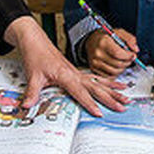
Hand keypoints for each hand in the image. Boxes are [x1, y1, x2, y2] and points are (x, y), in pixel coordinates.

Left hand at [7, 16, 126, 115]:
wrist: (36, 41)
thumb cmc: (36, 56)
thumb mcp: (32, 76)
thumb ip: (32, 92)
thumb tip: (26, 106)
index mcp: (66, 75)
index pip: (80, 92)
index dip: (90, 103)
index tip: (100, 112)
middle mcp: (75, 74)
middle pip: (97, 87)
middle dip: (111, 98)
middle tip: (123, 106)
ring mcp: (78, 72)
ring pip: (100, 82)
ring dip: (114, 90)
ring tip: (126, 97)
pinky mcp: (77, 72)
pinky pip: (96, 78)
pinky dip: (108, 83)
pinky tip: (116, 86)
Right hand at [84, 28, 139, 76]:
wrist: (91, 41)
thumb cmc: (105, 37)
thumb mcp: (118, 32)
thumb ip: (129, 39)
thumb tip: (136, 49)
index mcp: (103, 42)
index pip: (118, 53)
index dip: (128, 56)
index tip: (133, 55)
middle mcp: (97, 53)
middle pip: (118, 64)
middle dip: (127, 62)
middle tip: (130, 58)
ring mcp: (95, 63)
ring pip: (115, 72)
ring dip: (123, 68)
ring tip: (123, 61)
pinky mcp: (94, 70)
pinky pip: (109, 76)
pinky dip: (116, 72)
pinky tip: (116, 65)